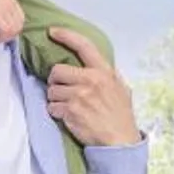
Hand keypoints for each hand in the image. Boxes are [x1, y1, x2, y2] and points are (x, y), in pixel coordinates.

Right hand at [0, 0, 24, 41]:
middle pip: (20, 24)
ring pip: (15, 29)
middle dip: (11, 34)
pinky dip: (2, 38)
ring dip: (6, 38)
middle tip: (0, 37)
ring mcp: (4, 8)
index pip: (20, 18)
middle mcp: (10, 3)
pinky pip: (7, 31)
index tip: (4, 33)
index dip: (14, 28)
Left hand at [43, 28, 139, 146]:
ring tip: (68, 106)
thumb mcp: (122, 89)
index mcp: (104, 72)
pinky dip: (56, 112)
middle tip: (61, 89)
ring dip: (55, 99)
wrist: (119, 143)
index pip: (83, 46)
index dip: (66, 35)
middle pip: (57, 70)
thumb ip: (108, 75)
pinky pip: (52, 107)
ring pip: (51, 91)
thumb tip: (96, 64)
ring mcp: (79, 96)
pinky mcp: (70, 112)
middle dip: (55, 80)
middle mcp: (91, 80)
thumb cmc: (121, 117)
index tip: (53, 31)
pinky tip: (67, 117)